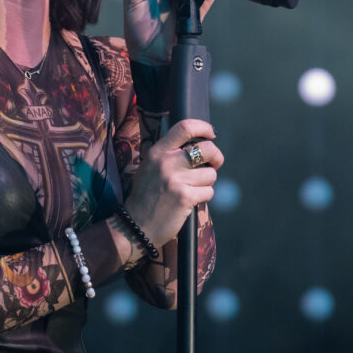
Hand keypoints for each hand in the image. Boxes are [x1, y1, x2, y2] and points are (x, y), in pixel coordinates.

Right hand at [123, 119, 223, 247]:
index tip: (211, 133)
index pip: (185, 127)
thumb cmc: (145, 197)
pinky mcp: (185, 197)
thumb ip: (168, 155)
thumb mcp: (149, 167)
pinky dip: (203, 197)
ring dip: (206, 183)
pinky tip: (190, 201)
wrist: (136, 225)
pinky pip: (208, 192)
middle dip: (217, 157)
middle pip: (207, 149)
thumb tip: (196, 146)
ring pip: (211, 174)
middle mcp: (166, 162)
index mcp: (157, 152)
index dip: (203, 127)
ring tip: (192, 189)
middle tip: (214, 164)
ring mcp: (176, 180)